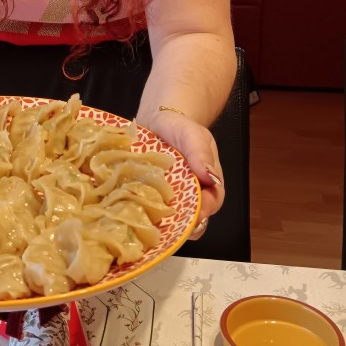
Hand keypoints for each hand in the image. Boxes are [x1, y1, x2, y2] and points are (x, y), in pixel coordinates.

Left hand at [138, 109, 224, 229]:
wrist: (156, 120)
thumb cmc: (180, 127)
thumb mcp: (193, 135)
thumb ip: (201, 153)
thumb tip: (210, 176)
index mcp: (207, 182)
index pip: (212, 203)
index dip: (204, 212)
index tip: (192, 216)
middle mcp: (190, 194)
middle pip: (192, 218)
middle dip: (181, 225)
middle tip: (165, 225)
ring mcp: (170, 197)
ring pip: (170, 219)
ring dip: (160, 223)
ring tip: (146, 222)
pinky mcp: (151, 195)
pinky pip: (149, 210)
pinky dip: (143, 213)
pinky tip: (132, 213)